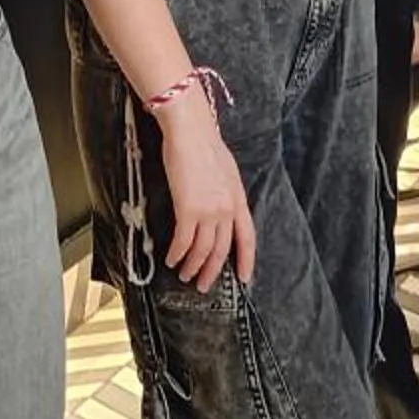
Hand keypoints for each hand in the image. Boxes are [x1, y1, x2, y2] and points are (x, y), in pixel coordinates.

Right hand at [157, 96, 256, 291]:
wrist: (190, 133)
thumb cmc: (204, 146)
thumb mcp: (226, 172)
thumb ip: (226, 194)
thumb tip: (219, 210)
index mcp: (239, 200)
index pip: (247, 237)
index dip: (247, 260)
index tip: (245, 278)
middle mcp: (227, 209)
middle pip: (222, 250)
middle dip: (212, 271)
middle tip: (203, 285)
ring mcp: (209, 211)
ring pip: (202, 250)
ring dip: (192, 266)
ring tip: (184, 275)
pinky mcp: (188, 210)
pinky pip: (183, 242)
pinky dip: (176, 254)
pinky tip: (170, 259)